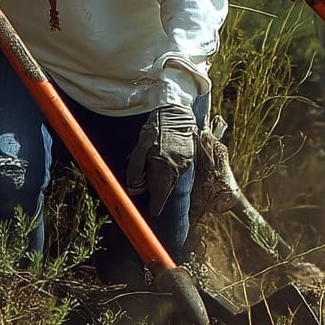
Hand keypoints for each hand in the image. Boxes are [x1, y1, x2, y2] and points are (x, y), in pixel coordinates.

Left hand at [125, 70, 199, 216]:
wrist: (176, 111)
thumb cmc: (156, 129)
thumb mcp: (140, 148)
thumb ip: (135, 170)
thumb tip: (134, 189)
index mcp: (164, 171)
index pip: (160, 200)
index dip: (154, 207)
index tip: (151, 212)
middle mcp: (178, 170)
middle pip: (165, 190)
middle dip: (156, 191)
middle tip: (146, 186)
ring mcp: (186, 164)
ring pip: (171, 179)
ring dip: (162, 178)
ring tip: (154, 165)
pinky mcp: (191, 157)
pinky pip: (179, 169)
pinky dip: (170, 168)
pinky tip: (164, 157)